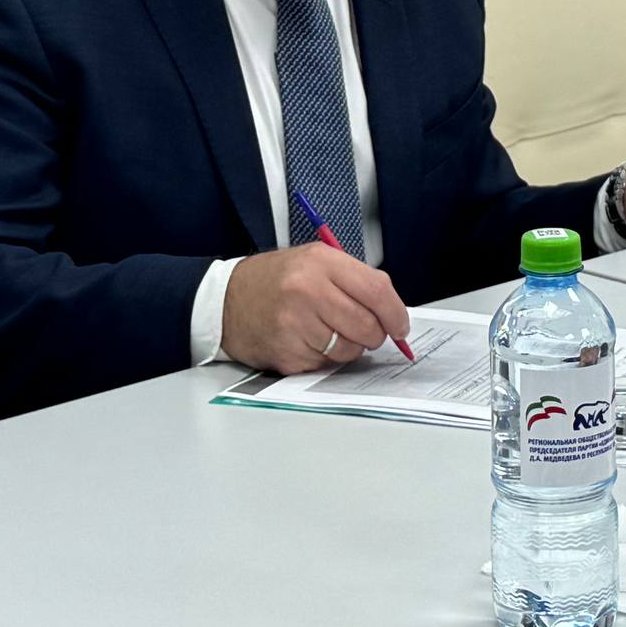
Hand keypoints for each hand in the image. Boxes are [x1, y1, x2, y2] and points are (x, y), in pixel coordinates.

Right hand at [219, 243, 411, 375]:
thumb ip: (354, 280)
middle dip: (375, 335)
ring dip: (349, 348)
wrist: (224, 301)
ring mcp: (294, 324)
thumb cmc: (274, 281)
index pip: (376, 290)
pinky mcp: (285, 353)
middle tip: (368, 333)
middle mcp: (307, 290)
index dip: (396, 313)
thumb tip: (392, 312)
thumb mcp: (314, 262)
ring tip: (327, 332)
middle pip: (367, 325)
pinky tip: (306, 341)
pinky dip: (323, 358)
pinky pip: (324, 364)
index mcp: (320, 262)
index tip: (401, 327)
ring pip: (349, 350)